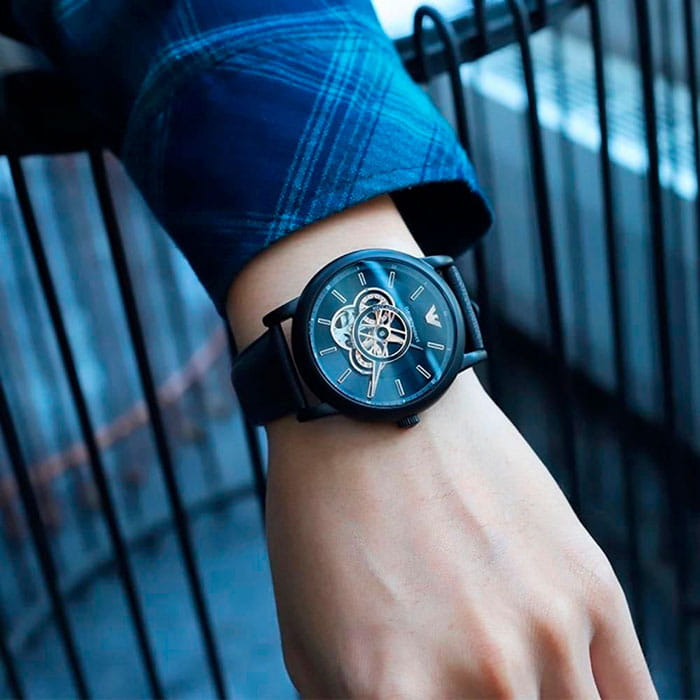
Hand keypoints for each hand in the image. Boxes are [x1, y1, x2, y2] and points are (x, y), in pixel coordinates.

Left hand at [227, 195, 654, 697]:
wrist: (375, 406)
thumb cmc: (324, 521)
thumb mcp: (311, 641)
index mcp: (388, 693)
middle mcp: (482, 674)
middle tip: (470, 697)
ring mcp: (548, 628)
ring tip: (520, 690)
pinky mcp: (589, 583)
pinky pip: (635, 697)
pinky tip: (579, 696)